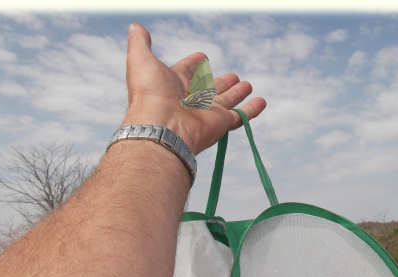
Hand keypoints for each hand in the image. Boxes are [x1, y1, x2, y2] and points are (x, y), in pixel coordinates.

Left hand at [122, 23, 266, 153]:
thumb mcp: (140, 60)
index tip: (201, 57)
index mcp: (173, 84)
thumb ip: (139, 42)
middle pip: (209, 88)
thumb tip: (136, 27)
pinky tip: (261, 101)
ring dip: (236, 93)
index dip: (193, 63)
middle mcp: (191, 99)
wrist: (162, 127)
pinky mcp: (221, 123)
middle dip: (220, 82)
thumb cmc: (150, 93)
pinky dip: (252, 110)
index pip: (186, 71)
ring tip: (246, 84)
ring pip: (226, 101)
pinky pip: (240, 116)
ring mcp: (207, 112)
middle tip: (231, 76)